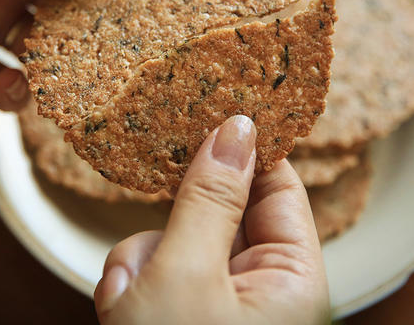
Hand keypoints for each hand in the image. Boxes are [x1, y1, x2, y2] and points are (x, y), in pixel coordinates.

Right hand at [95, 116, 329, 323]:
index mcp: (289, 280)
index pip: (279, 188)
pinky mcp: (178, 306)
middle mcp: (256, 284)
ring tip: (131, 297)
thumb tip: (234, 128)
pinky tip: (124, 308)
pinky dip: (131, 283)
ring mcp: (214, 296)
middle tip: (155, 218)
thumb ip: (209, 199)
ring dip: (144, 261)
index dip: (247, 148)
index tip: (216, 108)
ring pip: (175, 238)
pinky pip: (153, 267)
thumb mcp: (187, 278)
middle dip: (176, 218)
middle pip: (217, 210)